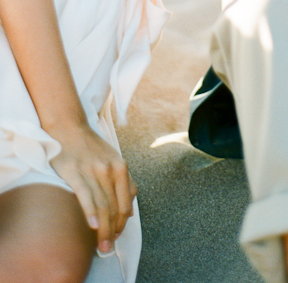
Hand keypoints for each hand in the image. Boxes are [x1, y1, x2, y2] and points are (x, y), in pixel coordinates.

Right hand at [50, 124, 136, 252]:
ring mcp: (92, 171)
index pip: (126, 201)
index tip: (117, 235)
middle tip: (109, 247)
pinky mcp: (75, 173)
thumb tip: (129, 212)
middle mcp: (109, 169)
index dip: (123, 222)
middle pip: (114, 206)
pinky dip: (90, 212)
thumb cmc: (92, 147)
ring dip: (103, 228)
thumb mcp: (114, 160)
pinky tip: (93, 225)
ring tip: (102, 245)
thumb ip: (124, 182)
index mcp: (121, 166)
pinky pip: (85, 195)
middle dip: (113, 230)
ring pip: (102, 205)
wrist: (69, 129)